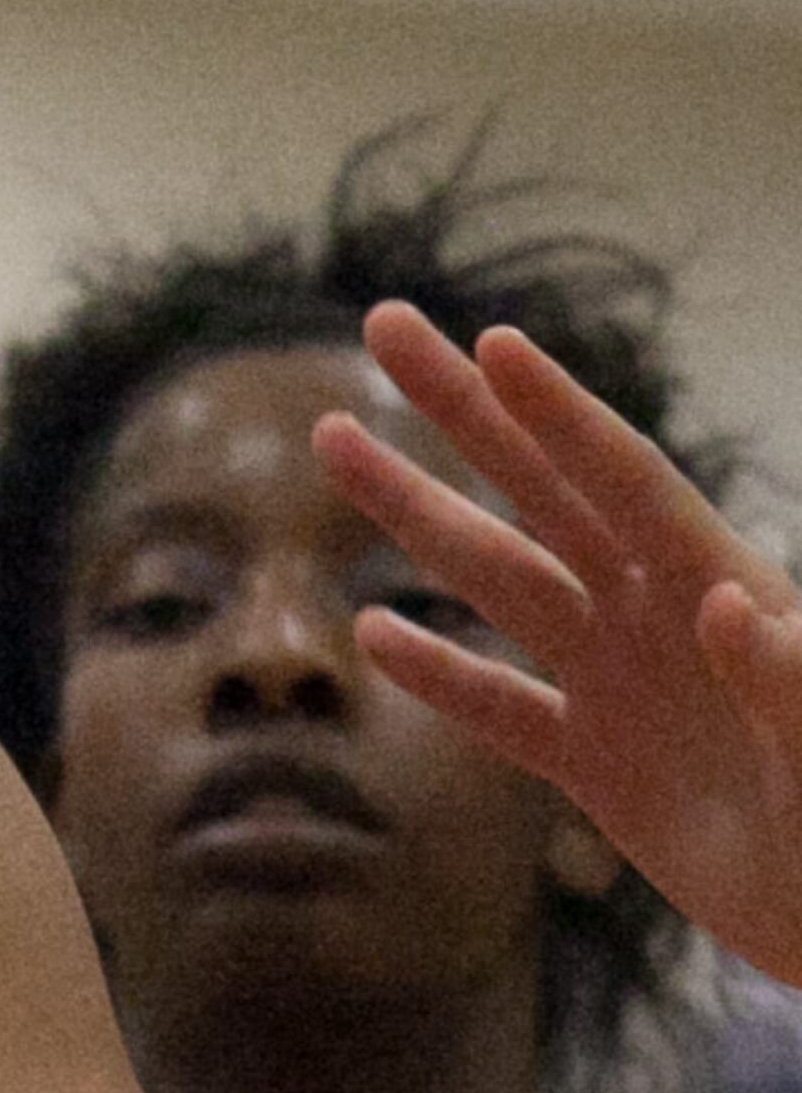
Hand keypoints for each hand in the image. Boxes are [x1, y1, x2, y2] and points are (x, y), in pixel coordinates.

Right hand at [323, 305, 801, 987]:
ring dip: (417, 511)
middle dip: (464, 409)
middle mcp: (659, 615)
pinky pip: (503, 710)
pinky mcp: (598, 768)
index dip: (561, 415)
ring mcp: (621, 685)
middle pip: (543, 491)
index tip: (495, 342)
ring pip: (500, 581)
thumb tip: (729, 601)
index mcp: (724, 587)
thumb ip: (788, 681)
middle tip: (385, 324)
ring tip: (334, 438)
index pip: (627, 481)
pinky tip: (372, 632)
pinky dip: (439, 674)